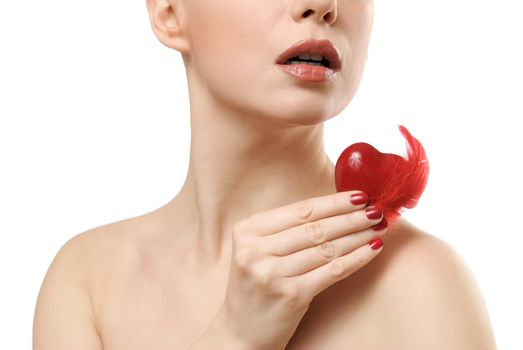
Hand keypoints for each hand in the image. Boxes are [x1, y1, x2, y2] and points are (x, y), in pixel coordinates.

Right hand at [213, 190, 386, 349]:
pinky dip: (357, 258)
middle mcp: (256, 251)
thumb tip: (334, 208)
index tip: (358, 196)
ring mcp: (273, 274)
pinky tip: (373, 249)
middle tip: (375, 209)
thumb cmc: (255, 286)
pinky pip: (333, 271)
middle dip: (350, 217)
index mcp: (247, 232)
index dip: (333, 202)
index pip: (299, 211)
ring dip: (358, 235)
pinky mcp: (292, 295)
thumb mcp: (257, 251)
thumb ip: (284, 230)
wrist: (240, 334)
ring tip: (378, 226)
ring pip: (326, 248)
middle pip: (314, 228)